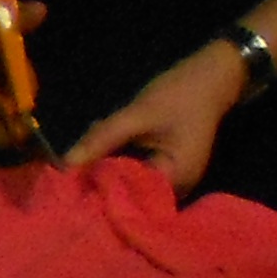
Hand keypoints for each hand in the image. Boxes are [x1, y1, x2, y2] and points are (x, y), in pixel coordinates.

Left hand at [62, 40, 241, 192]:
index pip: (128, 203)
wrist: (213, 74)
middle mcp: (173, 190)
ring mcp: (167, 179)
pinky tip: (94, 150)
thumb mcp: (139, 114)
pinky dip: (113, 161)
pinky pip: (130, 171)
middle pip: (125, 198)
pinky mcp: (160, 168)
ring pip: (124, 184)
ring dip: (101, 172)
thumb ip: (103, 139)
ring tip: (73, 165)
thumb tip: (65, 164)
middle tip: (63, 178)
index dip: (96, 198)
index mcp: (174, 183)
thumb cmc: (183, 93)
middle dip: (95, 185)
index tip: (66, 192)